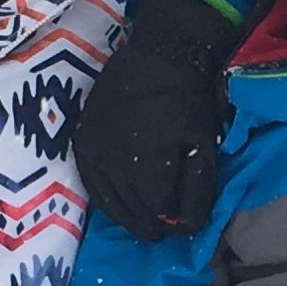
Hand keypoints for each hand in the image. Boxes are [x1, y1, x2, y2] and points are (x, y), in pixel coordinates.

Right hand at [75, 0, 243, 240]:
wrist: (157, 58)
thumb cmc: (187, 102)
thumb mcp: (204, 146)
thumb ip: (198, 191)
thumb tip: (189, 227)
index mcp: (148, 165)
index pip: (158, 212)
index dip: (172, 222)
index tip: (183, 223)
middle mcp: (115, 164)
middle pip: (132, 211)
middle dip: (152, 223)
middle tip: (165, 227)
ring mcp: (94, 154)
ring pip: (110, 203)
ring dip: (129, 217)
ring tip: (147, 224)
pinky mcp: (82, 145)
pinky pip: (92, 186)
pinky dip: (107, 201)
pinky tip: (122, 205)